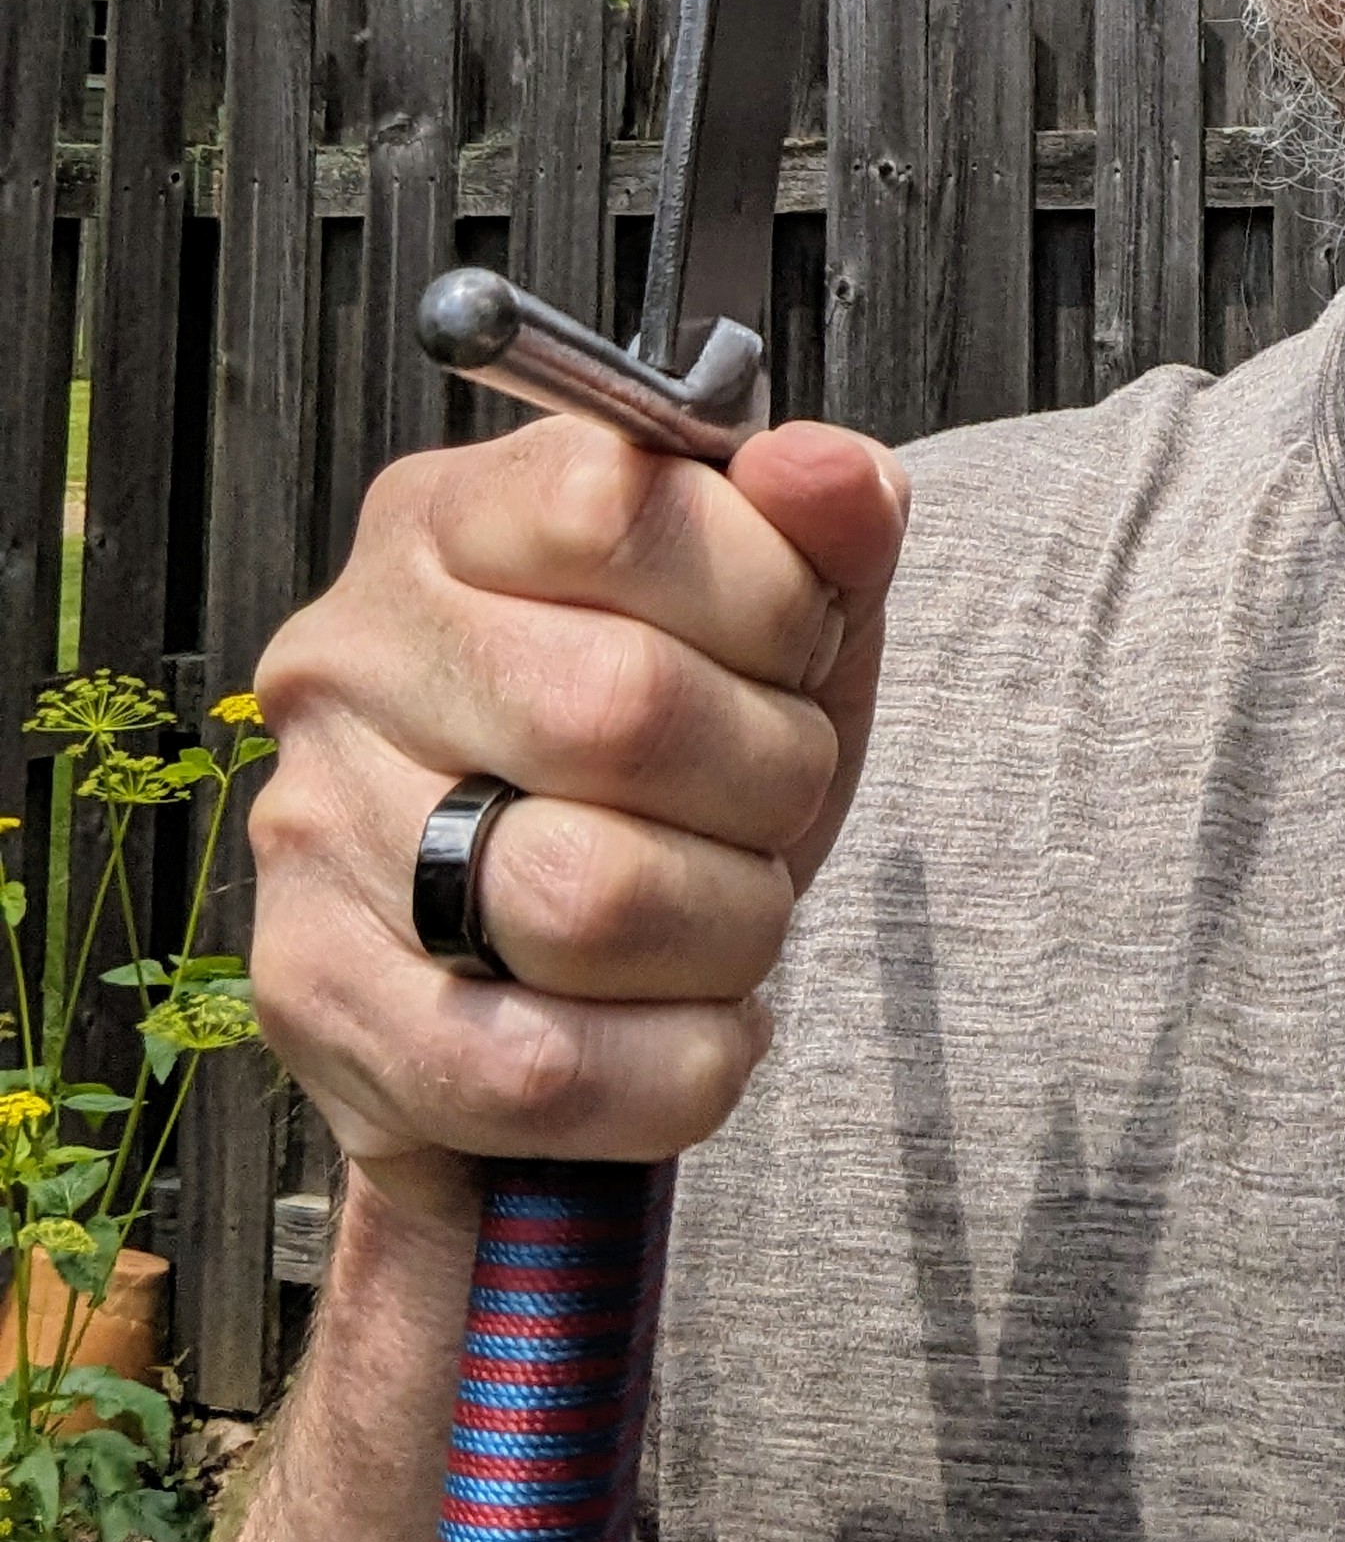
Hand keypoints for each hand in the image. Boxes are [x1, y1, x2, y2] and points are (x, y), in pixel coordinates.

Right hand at [247, 418, 905, 1214]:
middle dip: (769, 778)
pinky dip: (673, 1067)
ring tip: (726, 914)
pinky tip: (695, 1030)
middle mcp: (351, 655)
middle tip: (774, 803)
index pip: (620, 503)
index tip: (792, 651)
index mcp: (452, 518)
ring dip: (728, 929)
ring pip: (589, 900)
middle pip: (623, 710)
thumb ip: (828, 524)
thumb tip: (833, 473)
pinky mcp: (316, 1002)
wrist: (558, 964)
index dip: (764, 594)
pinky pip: (537, 1068)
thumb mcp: (776, 616)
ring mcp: (314, 828)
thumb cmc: (677, 754)